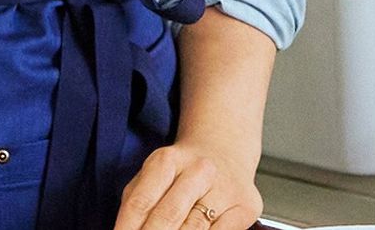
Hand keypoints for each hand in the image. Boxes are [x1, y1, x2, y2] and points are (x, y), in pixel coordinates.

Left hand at [113, 141, 262, 229]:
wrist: (224, 152)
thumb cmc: (181, 170)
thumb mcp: (154, 175)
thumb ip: (137, 201)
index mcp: (166, 160)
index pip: (141, 201)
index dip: (128, 227)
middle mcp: (198, 170)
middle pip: (168, 216)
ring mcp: (223, 188)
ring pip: (195, 228)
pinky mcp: (245, 207)